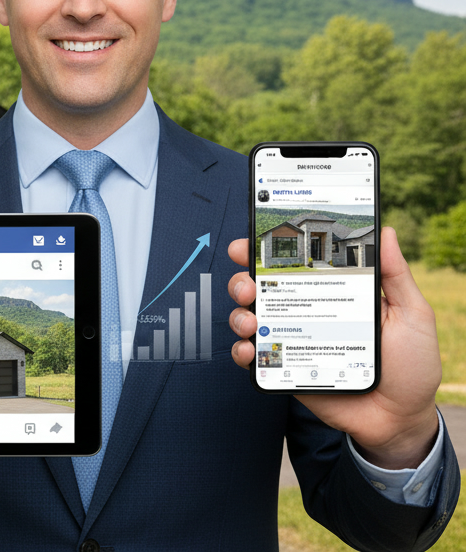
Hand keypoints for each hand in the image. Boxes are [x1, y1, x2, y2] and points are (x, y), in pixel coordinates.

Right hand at [226, 227, 440, 468]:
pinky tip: (250, 350)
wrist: (402, 418)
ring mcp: (293, 341)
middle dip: (242, 280)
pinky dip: (242, 351)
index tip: (253, 240)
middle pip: (261, 288)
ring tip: (250, 321)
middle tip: (247, 285)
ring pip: (249, 318)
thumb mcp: (412, 314)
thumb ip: (396, 275)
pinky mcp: (286, 369)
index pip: (294, 264)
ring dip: (239, 314)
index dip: (268, 249)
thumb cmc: (412, 365)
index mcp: (332, 293)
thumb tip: (386, 231)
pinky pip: (254, 358)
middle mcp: (307, 313)